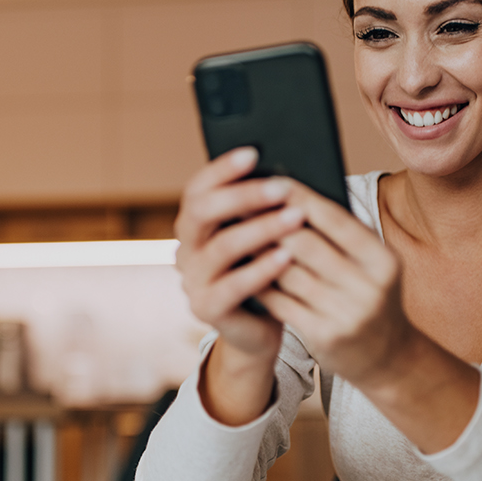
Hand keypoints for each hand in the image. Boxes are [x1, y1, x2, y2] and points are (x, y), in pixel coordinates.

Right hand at [174, 147, 303, 361]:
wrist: (260, 328)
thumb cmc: (266, 271)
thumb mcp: (262, 235)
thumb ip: (263, 209)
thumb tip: (290, 171)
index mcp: (194, 224)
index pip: (197, 188)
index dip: (221, 169)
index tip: (253, 153)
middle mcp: (186, 249)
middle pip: (201, 212)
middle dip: (242, 195)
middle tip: (282, 187)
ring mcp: (192, 280)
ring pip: (221, 247)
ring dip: (261, 228)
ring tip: (295, 217)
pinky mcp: (206, 309)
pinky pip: (232, 286)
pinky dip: (260, 269)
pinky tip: (286, 256)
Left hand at [256, 179, 414, 390]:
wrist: (386, 355)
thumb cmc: (368, 294)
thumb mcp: (370, 264)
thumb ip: (340, 234)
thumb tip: (290, 194)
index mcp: (383, 260)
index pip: (336, 220)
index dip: (301, 197)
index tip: (272, 179)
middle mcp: (369, 287)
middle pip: (306, 245)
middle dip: (270, 221)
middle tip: (241, 202)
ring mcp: (346, 315)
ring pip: (287, 273)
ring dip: (258, 250)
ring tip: (236, 230)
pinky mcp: (324, 336)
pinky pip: (281, 302)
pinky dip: (259, 281)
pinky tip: (242, 267)